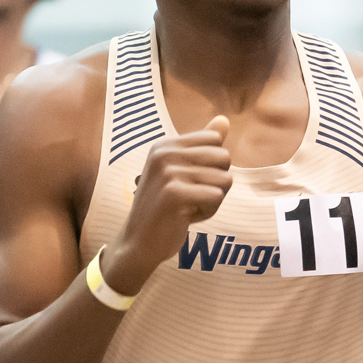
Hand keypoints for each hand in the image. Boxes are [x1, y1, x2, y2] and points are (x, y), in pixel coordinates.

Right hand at [106, 116, 232, 291]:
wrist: (138, 243)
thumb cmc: (165, 209)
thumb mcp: (182, 173)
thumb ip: (203, 146)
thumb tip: (224, 119)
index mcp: (166, 144)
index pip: (215, 141)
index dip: (212, 167)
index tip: (190, 183)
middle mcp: (164, 153)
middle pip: (224, 158)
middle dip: (216, 184)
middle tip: (191, 198)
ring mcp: (167, 172)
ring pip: (224, 180)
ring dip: (212, 201)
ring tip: (187, 208)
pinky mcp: (174, 193)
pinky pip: (217, 196)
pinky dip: (208, 212)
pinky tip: (187, 218)